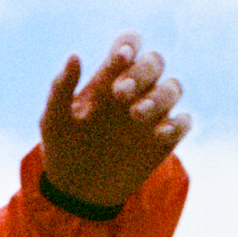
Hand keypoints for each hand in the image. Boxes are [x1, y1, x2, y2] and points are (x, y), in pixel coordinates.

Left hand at [39, 34, 190, 210]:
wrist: (76, 192)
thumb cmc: (62, 149)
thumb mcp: (54, 121)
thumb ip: (61, 88)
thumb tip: (75, 55)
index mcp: (109, 77)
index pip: (128, 45)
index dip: (130, 44)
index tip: (119, 58)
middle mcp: (135, 90)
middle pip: (154, 62)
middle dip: (141, 73)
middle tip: (119, 94)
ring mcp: (153, 113)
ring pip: (173, 87)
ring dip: (160, 96)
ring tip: (137, 114)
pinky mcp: (165, 138)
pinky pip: (184, 122)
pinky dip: (177, 123)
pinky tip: (158, 134)